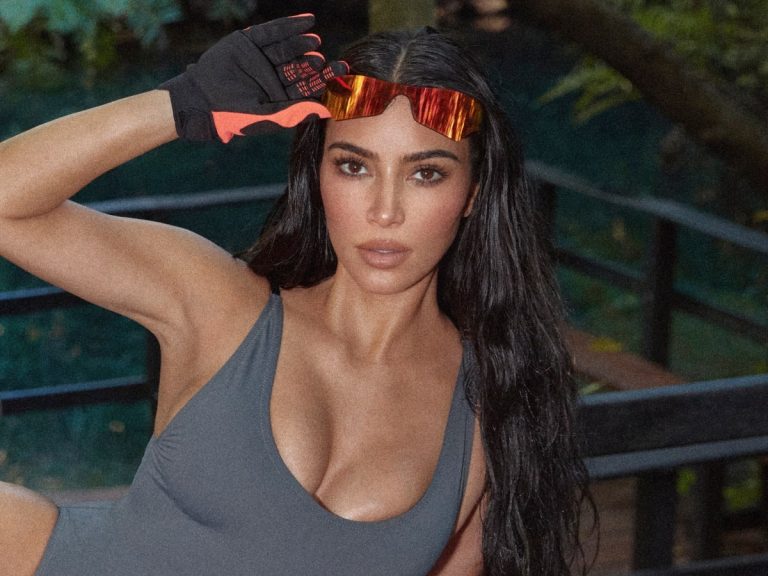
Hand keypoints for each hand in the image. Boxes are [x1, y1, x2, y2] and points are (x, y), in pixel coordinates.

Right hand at [159, 14, 346, 141]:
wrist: (201, 100)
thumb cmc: (234, 116)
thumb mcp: (268, 116)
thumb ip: (296, 113)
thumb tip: (326, 112)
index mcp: (280, 96)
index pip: (306, 88)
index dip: (323, 81)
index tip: (339, 76)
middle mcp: (273, 76)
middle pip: (300, 67)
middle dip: (316, 63)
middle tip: (330, 60)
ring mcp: (262, 58)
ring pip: (288, 49)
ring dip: (303, 43)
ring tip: (317, 41)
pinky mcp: (249, 42)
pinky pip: (272, 32)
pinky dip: (289, 26)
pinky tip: (307, 22)